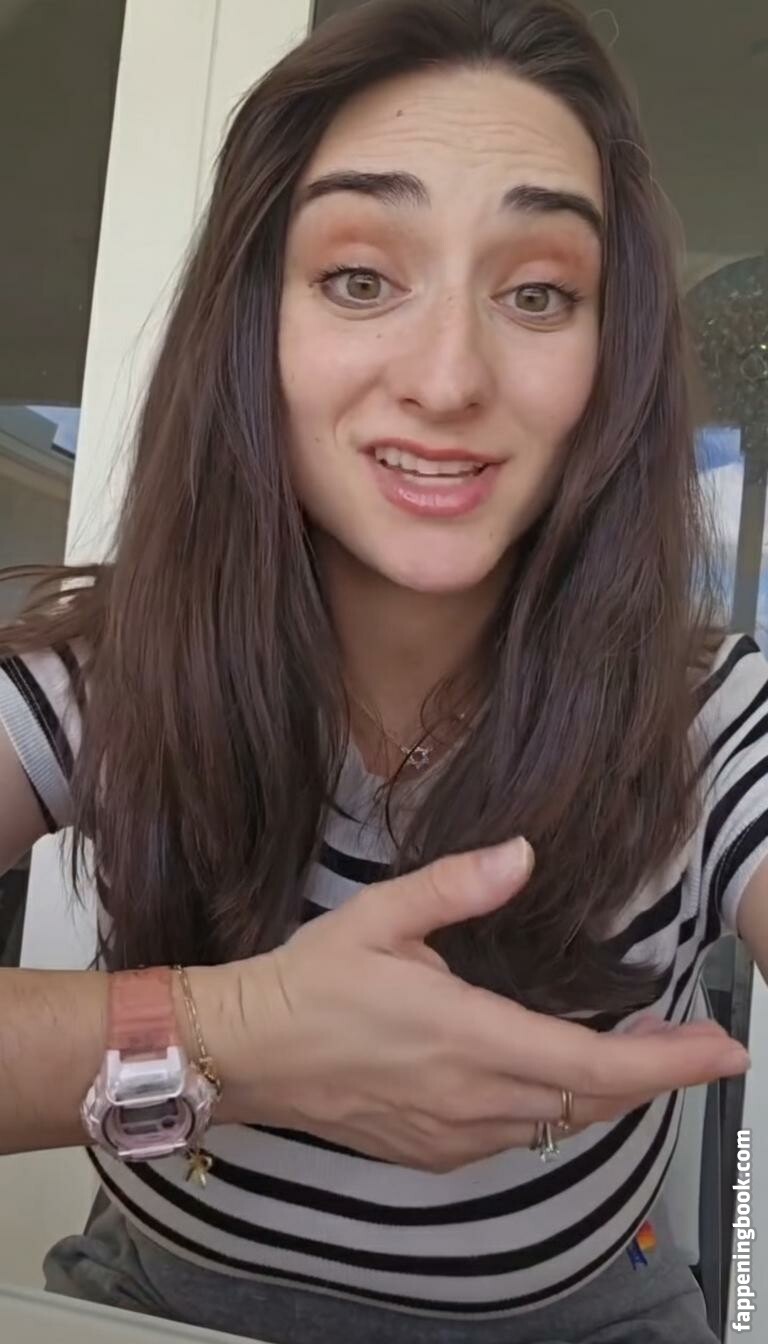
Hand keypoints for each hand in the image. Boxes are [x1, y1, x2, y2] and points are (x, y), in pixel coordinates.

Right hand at [201, 838, 749, 1170]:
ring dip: (608, 1094)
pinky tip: (557, 1079)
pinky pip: (517, 1139)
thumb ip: (457, 886)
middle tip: (696, 1043)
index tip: (722, 1051)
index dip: (667, 1063)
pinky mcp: (434, 1150)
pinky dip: (557, 1112)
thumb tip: (522, 854)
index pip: (592, 1066)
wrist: (245, 1053)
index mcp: (467, 1036)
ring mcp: (453, 1133)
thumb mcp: (379, 915)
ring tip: (639, 1051)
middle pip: (592, 1104)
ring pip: (558, 1126)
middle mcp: (471, 1098)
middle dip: (656, 1076)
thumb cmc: (308, 983)